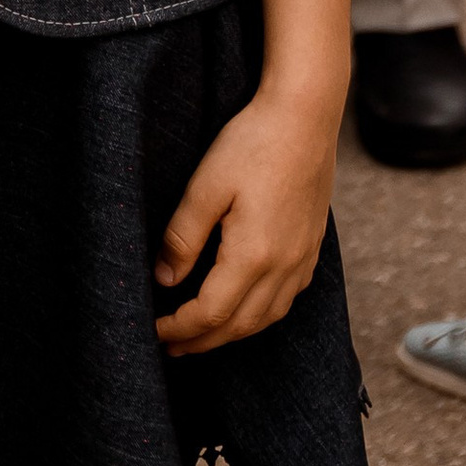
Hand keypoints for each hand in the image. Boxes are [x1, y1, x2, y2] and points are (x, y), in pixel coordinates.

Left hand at [153, 84, 340, 352]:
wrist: (305, 117)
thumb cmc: (253, 143)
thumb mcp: (206, 185)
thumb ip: (183, 237)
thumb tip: (164, 279)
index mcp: (254, 255)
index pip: (212, 313)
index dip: (181, 328)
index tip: (154, 331)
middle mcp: (284, 267)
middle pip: (240, 325)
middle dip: (202, 341)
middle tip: (171, 348)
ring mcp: (302, 260)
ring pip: (266, 318)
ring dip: (231, 333)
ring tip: (202, 336)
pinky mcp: (310, 248)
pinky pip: (285, 300)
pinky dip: (259, 316)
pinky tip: (244, 309)